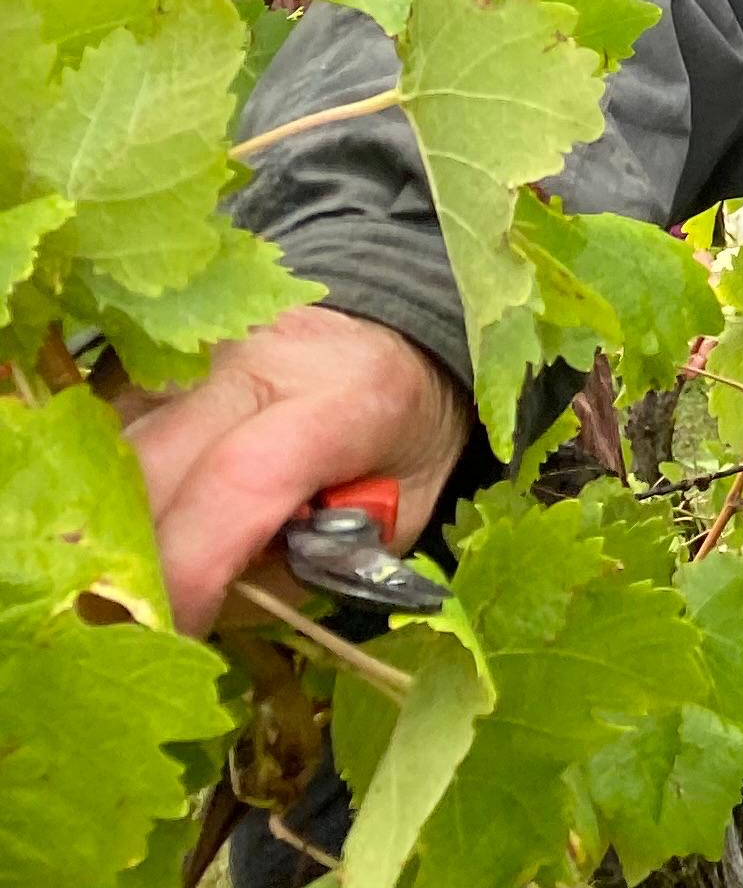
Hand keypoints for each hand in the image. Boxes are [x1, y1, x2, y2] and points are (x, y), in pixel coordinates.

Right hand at [121, 304, 466, 635]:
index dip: (194, 572)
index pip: (244, 479)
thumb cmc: (403, 443)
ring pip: (108, 456)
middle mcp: (258, 359)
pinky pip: (101, 442)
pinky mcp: (147, 362)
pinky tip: (131, 534)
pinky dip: (104, 500)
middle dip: (129, 563)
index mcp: (346, 394)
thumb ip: (310, 565)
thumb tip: (208, 607)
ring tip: (134, 584)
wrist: (395, 343)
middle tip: (134, 628)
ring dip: (106, 533)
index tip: (175, 636)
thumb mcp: (399, 517)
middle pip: (149, 467)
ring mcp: (191, 352)